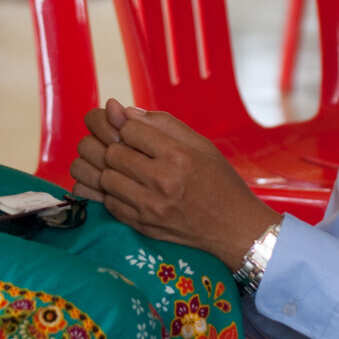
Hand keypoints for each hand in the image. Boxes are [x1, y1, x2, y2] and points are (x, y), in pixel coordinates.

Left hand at [71, 99, 280, 268]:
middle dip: (113, 145)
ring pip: (105, 177)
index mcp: (178, 155)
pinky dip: (111, 192)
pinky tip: (126, 187)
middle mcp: (163, 181)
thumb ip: (162, 124)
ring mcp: (151, 207)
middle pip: (112, 153)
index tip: (134, 131)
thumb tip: (123, 110)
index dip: (127, 126)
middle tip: (123, 147)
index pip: (129, 129)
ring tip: (123, 167)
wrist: (234, 228)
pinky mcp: (144, 226)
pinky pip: (109, 203)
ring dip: (109, 169)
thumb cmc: (219, 181)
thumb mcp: (201, 144)